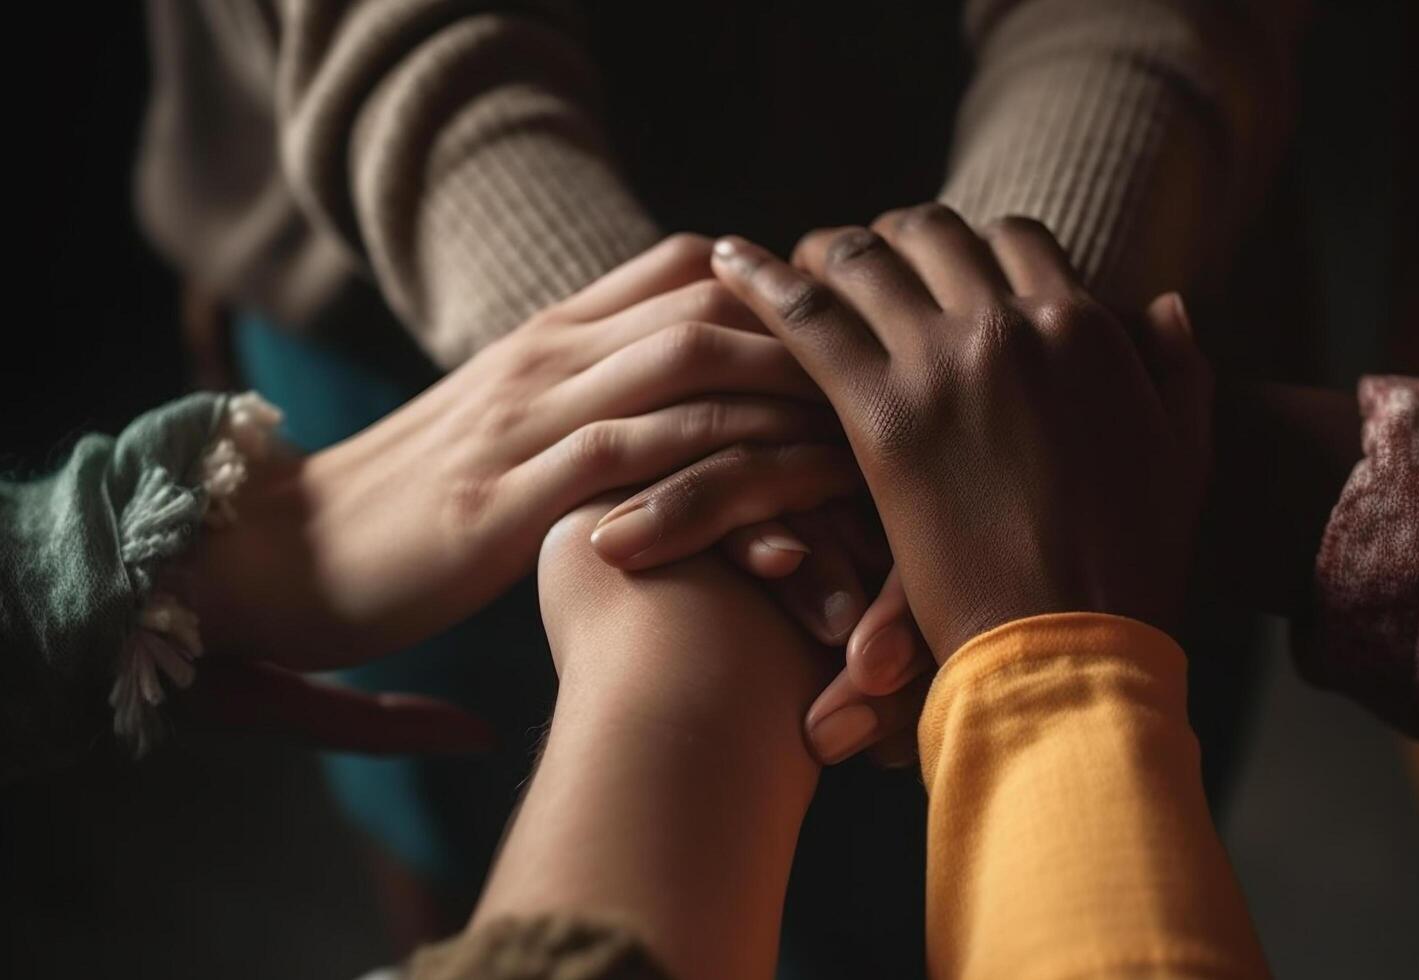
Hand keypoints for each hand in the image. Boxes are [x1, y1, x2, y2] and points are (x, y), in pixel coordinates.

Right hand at [172, 236, 829, 747]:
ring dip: (788, 399)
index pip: (682, 268)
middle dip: (809, 338)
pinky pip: (640, 461)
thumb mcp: (502, 431)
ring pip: (689, 369)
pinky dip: (724, 473)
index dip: (775, 291)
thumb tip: (670, 403)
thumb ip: (581, 400)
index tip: (847, 337)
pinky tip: (790, 509)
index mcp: (547, 337)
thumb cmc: (408, 505)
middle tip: (890, 387)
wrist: (283, 552)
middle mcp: (546, 357)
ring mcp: (527, 420)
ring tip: (867, 445)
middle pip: (708, 304)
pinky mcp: (512, 498)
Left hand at [710, 206, 1211, 659]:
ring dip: (824, 251)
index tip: (931, 263)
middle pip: (931, 233)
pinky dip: (758, 279)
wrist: (1080, 645)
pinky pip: (805, 316)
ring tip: (790, 262)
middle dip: (889, 238)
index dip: (964, 246)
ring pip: (865, 258)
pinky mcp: (883, 412)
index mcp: (1083, 327)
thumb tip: (1167, 303)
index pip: (1011, 238)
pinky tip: (724, 262)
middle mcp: (1012, 323)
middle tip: (852, 260)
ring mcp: (946, 361)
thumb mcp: (1181, 453)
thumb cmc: (1135, 567)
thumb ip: (1177, 370)